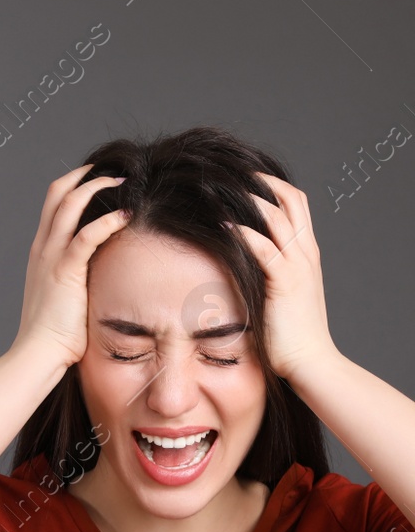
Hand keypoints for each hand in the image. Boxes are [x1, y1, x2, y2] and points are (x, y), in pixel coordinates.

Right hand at [10, 164, 132, 367]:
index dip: (76, 184)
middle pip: (58, 193)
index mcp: (41, 252)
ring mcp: (50, 257)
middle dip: (87, 175)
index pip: (54, 203)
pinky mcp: (64, 271)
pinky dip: (108, 220)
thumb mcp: (64, 296)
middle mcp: (42, 248)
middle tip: (115, 171)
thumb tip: (105, 272)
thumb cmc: (54, 334)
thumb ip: (78, 278)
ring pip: (69, 204)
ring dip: (99, 187)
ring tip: (125, 184)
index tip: (101, 179)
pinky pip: (87, 235)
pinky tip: (126, 215)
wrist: (38, 354)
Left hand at [226, 173, 340, 380]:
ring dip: (251, 200)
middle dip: (263, 182)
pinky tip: (223, 225)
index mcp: (306, 252)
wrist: (308, 358)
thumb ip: (270, 272)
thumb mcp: (283, 292)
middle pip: (292, 200)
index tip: (246, 177)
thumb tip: (242, 260)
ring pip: (279, 218)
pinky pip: (264, 249)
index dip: (273, 186)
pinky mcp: (284, 282)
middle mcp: (305, 252)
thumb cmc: (290, 332)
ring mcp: (298, 265)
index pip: (296, 204)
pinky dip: (243, 233)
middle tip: (233, 172)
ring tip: (223, 189)